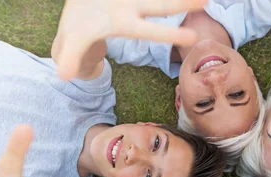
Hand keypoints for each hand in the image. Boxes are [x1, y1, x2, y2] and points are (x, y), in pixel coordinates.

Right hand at [54, 0, 206, 79]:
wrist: (78, 12)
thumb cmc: (78, 31)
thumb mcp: (71, 43)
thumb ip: (71, 57)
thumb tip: (63, 76)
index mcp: (124, 24)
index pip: (150, 31)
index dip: (169, 34)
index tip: (193, 38)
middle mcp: (133, 7)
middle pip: (161, 6)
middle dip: (183, 4)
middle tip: (207, 1)